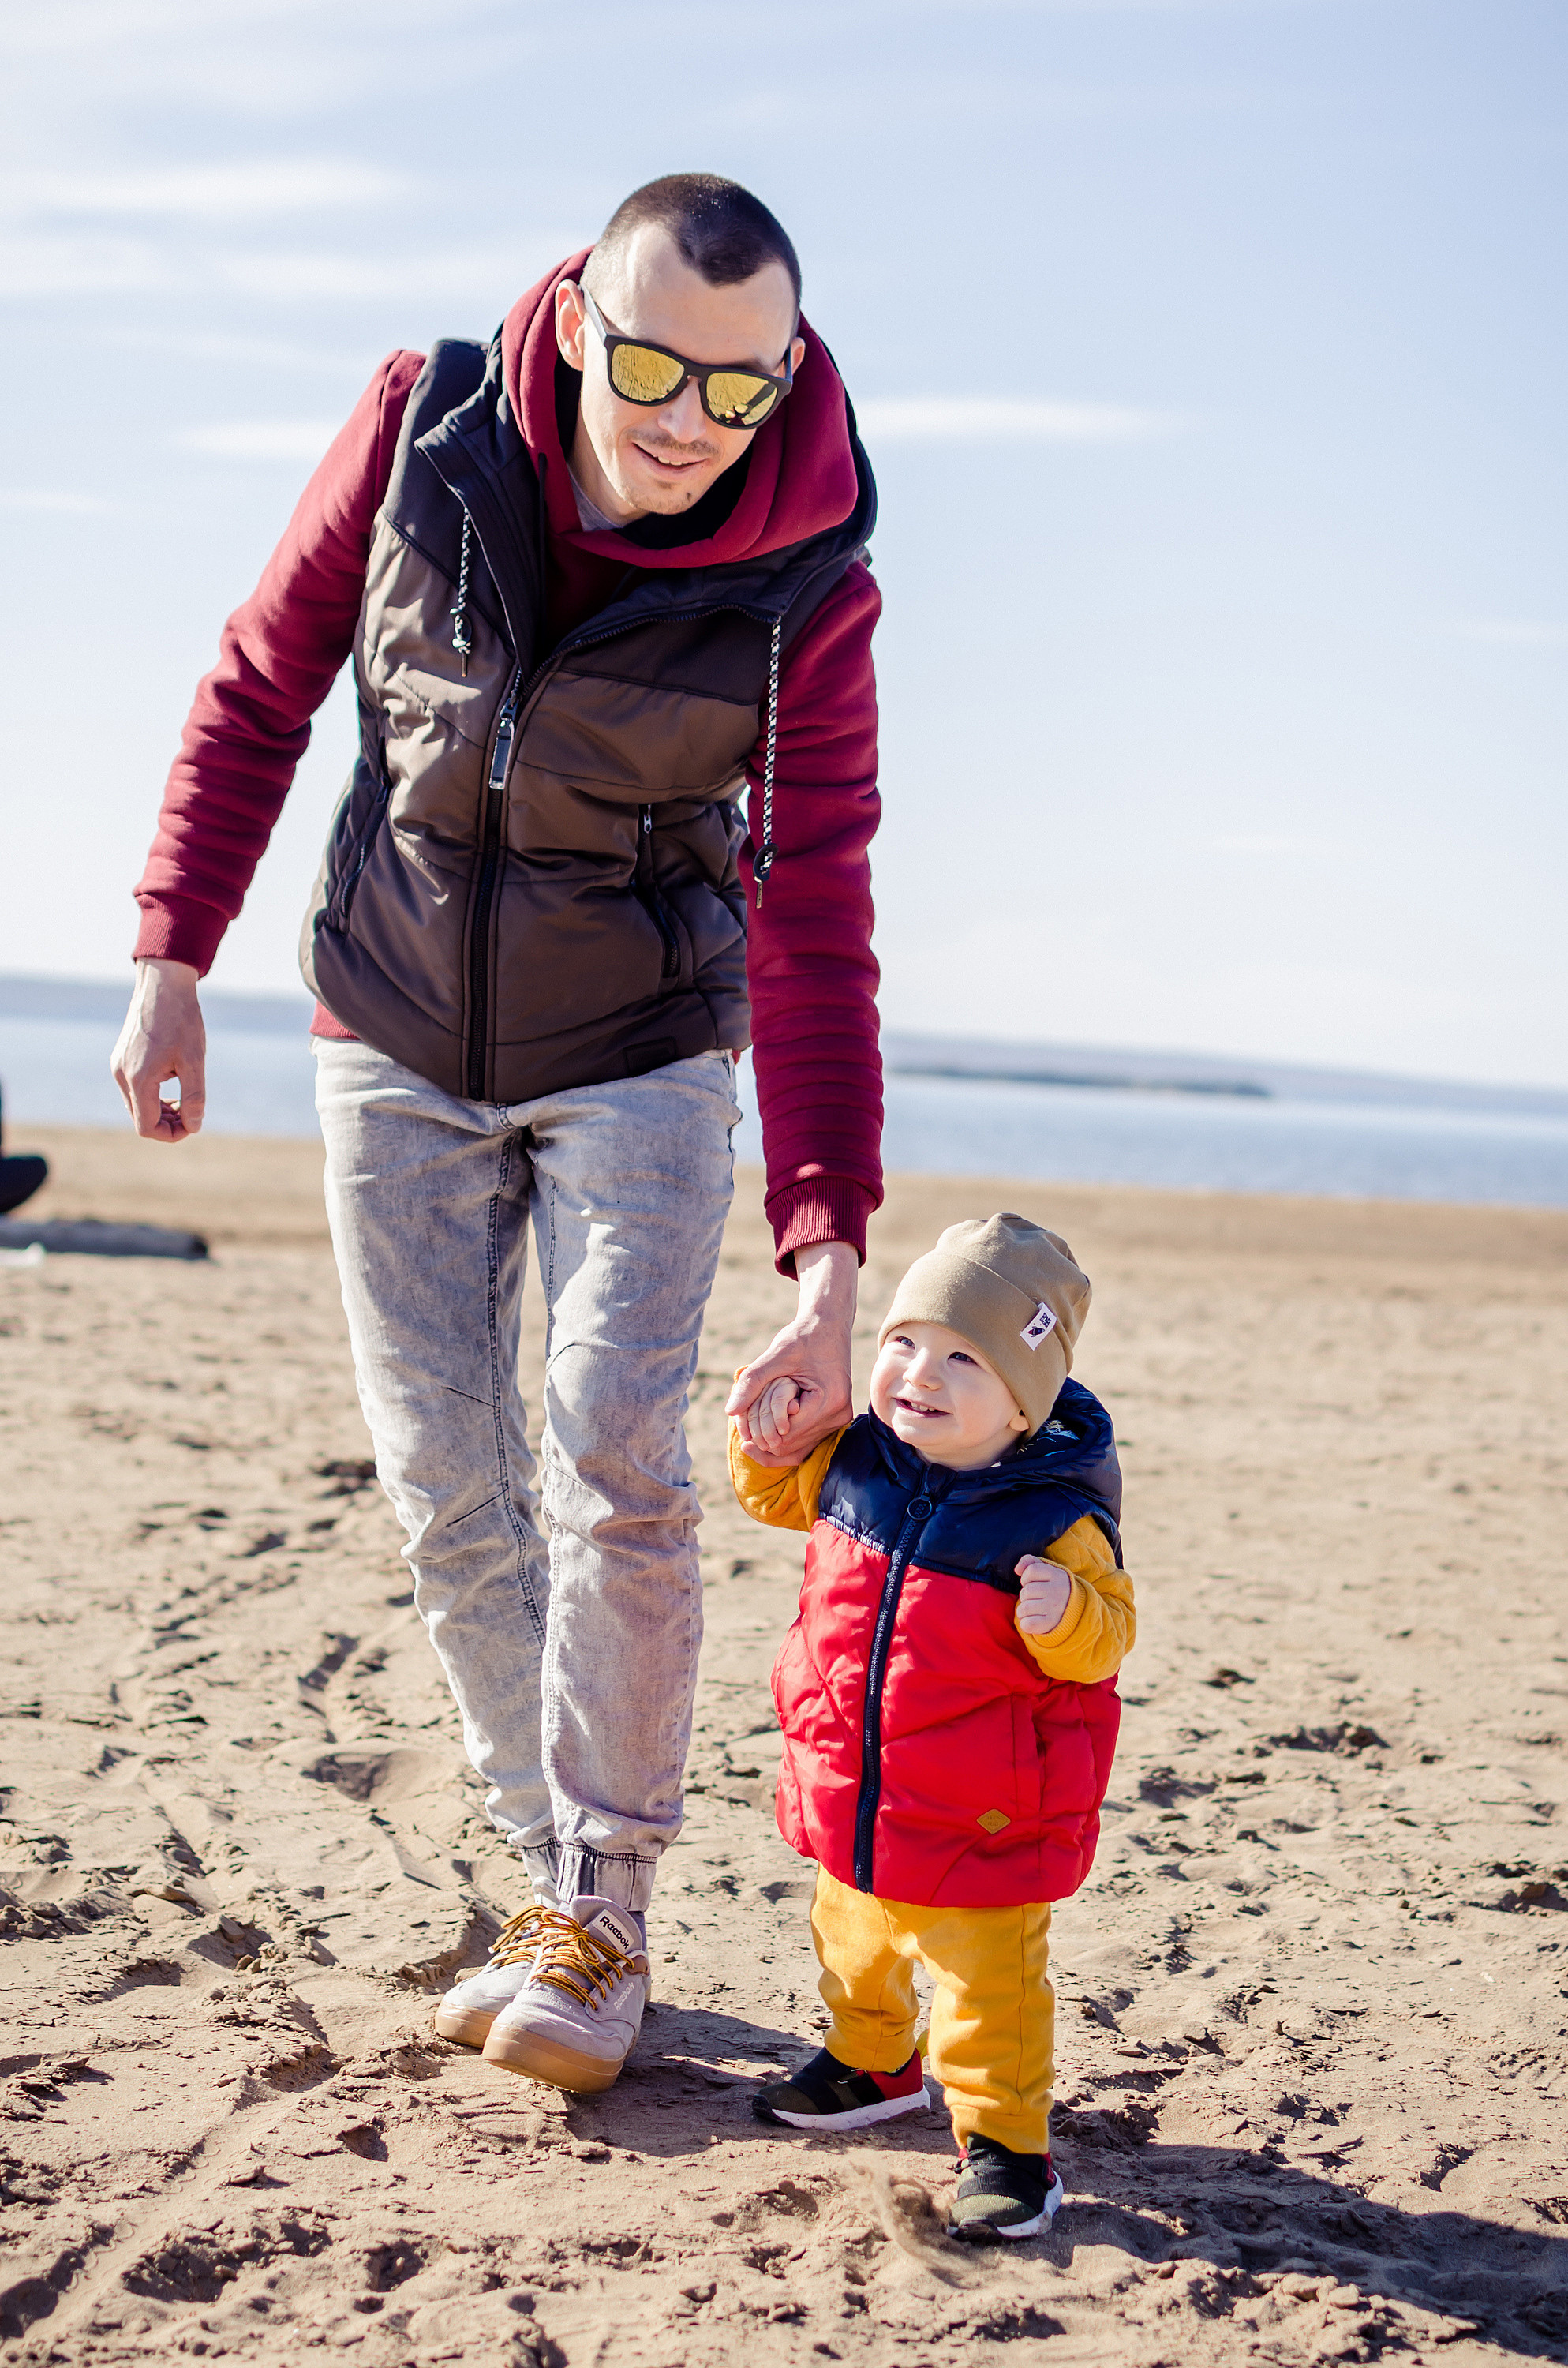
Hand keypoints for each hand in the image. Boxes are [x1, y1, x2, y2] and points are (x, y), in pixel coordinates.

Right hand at [111, 959, 206, 1142]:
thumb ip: (194, 1098)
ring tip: (185, 1100)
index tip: (192, 1125)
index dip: (171, 1134)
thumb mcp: (195, 1061)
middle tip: (192, 1113)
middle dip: (167, 1123)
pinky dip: (152, 1094)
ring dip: (160, 1110)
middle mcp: (122, 1075)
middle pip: (140, 1119)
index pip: (147, 1127)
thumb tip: (194, 1127)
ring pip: (137, 1104)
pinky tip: (172, 1082)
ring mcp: (118, 1066)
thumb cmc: (182, 1020)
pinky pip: (134, 1088)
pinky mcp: (121, 1057)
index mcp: (138, 1079)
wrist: (163, 985)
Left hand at [725, 1240, 856, 1466]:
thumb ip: (752, 1382)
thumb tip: (729, 1411)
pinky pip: (807, 1442)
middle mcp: (838, 1415)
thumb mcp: (775, 1355)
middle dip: (764, 1439)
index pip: (786, 1435)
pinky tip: (764, 1432)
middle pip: (791, 1446)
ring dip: (774, 1442)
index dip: (760, 1433)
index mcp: (827, 1400)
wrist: (829, 1326)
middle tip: (741, 1430)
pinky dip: (785, 1440)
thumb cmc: (802, 1337)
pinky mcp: (836, 1419)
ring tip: (749, 1431)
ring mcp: (839, 1420)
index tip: (740, 1426)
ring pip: (799, 1450)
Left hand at [1016, 1554, 1071, 1637]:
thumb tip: (1017, 1569)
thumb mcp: (1047, 1570)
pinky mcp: (1051, 1624)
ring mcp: (1055, 1608)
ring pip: (1024, 1608)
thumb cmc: (1053, 1588)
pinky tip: (1033, 1619)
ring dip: (1023, 1610)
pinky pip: (1027, 1624)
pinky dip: (1025, 1623)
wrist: (1074, 1611)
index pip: (1031, 1570)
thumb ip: (1030, 1562)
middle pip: (1026, 1591)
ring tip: (1033, 1609)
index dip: (1026, 1577)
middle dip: (1025, 1596)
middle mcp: (1058, 1591)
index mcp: (1058, 1575)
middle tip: (1035, 1598)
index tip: (1032, 1583)